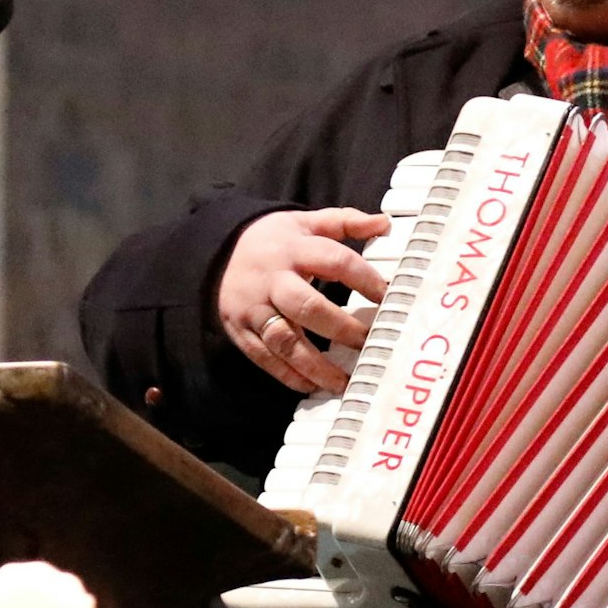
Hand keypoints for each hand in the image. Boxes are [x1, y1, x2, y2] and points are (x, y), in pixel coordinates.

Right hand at [217, 208, 390, 394]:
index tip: (389, 298)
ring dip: (316, 365)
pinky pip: (264, 358)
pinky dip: (288, 375)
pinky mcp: (241, 330)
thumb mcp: (306, 222)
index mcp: (294, 249)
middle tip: (370, 344)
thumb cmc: (273, 240)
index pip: (335, 261)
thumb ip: (345, 221)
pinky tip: (311, 386)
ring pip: (285, 340)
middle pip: (308, 306)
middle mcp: (273, 280)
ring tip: (344, 382)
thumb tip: (383, 223)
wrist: (218, 250)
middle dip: (342, 328)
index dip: (365, 280)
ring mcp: (254, 308)